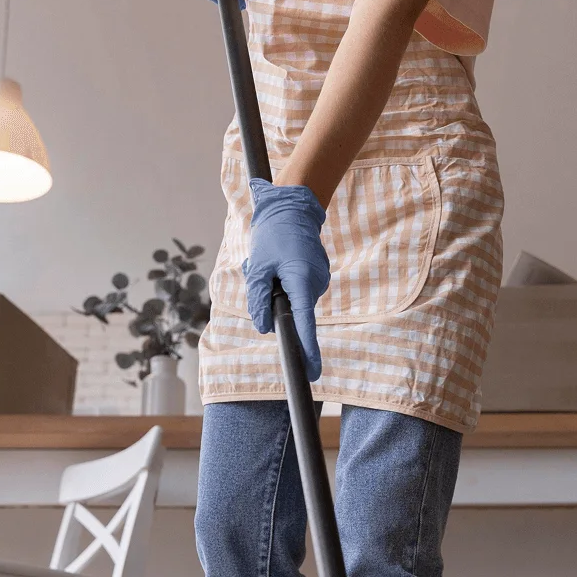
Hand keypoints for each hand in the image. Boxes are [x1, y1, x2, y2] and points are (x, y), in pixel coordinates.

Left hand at [243, 180, 329, 380]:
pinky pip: (297, 287)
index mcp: (301, 281)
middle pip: (294, 310)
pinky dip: (284, 280)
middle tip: (259, 272)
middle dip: (274, 301)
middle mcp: (315, 282)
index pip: (305, 324)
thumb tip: (264, 326)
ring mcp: (319, 278)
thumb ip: (259, 299)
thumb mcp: (257, 267)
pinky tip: (277, 259)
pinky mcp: (316, 273)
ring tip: (268, 261)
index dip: (307, 350)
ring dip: (277, 287)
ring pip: (293, 298)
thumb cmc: (273, 233)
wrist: (293, 205)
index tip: (311, 371)